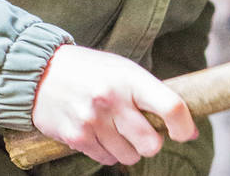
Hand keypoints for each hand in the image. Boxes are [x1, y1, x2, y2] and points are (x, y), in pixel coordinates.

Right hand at [32, 44, 196, 165]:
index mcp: (131, 78)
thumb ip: (150, 93)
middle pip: (151, 143)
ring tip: (118, 129)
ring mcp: (94, 120)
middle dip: (153, 142)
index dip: (184, 125)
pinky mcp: (77, 137)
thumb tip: (185, 126)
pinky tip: (101, 133)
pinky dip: (109, 152)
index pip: (170, 106)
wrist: (43, 72)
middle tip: (146, 131)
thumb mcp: (124, 70)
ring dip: (130, 149)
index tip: (186, 132)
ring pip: (129, 156)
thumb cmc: (92, 70)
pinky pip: (106, 159)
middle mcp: (113, 100)